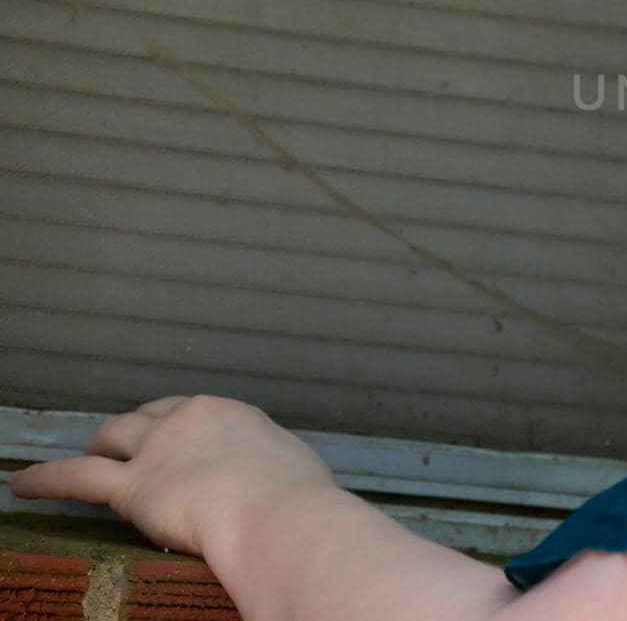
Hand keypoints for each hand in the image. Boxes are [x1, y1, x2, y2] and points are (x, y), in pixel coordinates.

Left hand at [8, 394, 337, 557]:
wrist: (278, 516)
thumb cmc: (299, 499)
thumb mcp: (293, 465)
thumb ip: (271, 462)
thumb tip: (275, 476)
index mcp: (233, 413)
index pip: (192, 411)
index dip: (178, 427)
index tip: (177, 442)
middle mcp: (191, 419)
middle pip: (148, 416)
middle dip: (135, 430)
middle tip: (128, 450)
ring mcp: (158, 449)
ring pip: (113, 437)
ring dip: (98, 448)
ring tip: (85, 459)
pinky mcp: (132, 487)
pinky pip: (77, 478)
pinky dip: (47, 480)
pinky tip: (24, 486)